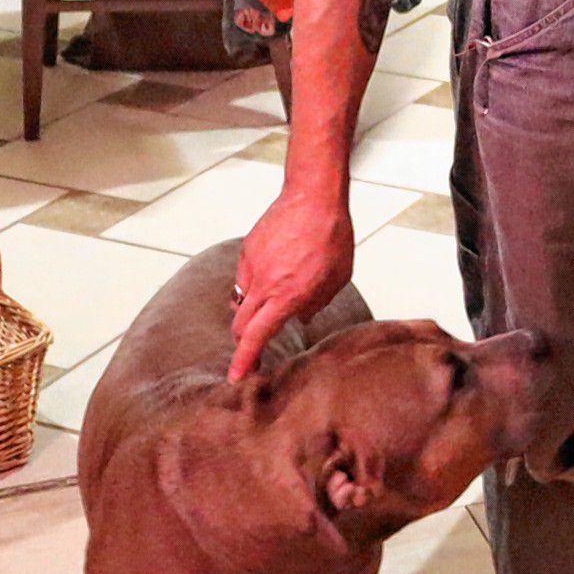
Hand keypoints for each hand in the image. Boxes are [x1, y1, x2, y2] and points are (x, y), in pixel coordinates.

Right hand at [229, 181, 355, 380]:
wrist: (314, 196)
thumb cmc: (331, 235)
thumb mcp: (337, 278)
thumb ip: (316, 303)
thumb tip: (302, 316)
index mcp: (287, 295)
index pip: (256, 336)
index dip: (244, 360)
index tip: (236, 376)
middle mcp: (264, 284)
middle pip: (240, 325)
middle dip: (244, 341)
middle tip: (255, 346)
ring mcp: (252, 266)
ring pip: (240, 301)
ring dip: (251, 310)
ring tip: (273, 300)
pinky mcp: (247, 250)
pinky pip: (244, 277)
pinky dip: (255, 284)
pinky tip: (275, 271)